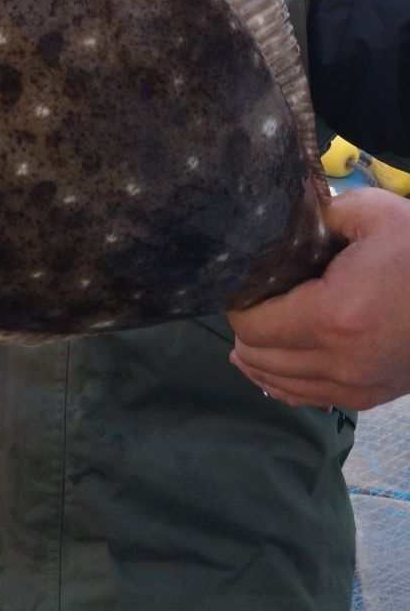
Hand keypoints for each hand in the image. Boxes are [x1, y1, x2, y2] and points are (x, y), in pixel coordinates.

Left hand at [228, 187, 409, 410]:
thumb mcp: (373, 213)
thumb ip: (318, 215)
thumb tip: (285, 221)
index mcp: (333, 317)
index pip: (253, 327)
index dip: (238, 304)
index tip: (240, 283)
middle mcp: (341, 362)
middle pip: (260, 358)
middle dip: (245, 331)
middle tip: (247, 301)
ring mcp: (357, 386)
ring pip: (280, 384)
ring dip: (259, 359)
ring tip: (249, 333)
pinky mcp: (370, 395)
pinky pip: (309, 397)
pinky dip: (284, 381)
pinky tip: (272, 364)